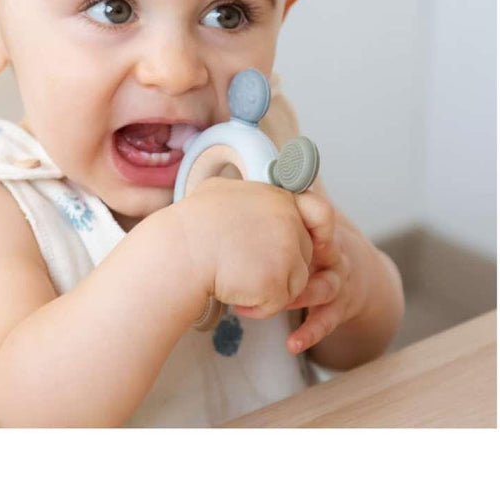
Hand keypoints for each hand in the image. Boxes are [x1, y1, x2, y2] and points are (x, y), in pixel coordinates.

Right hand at [171, 177, 312, 318]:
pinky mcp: (278, 281)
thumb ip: (247, 195)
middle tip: (245, 269)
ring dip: (267, 290)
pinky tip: (234, 297)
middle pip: (303, 255)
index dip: (320, 233)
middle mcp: (290, 222)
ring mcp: (286, 252)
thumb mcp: (221, 191)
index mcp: (280, 198)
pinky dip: (257, 307)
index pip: (321, 214)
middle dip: (280, 268)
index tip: (317, 247)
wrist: (178, 250)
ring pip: (294, 283)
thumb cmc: (190, 223)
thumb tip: (246, 196)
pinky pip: (277, 304)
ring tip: (234, 282)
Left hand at [233, 190, 368, 355]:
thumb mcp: (304, 225)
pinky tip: (292, 343)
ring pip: (324, 288)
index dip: (304, 220)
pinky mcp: (337, 308)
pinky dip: (309, 333)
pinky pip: (326, 321)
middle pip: (322, 252)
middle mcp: (333, 254)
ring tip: (277, 304)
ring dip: (299, 297)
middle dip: (298, 260)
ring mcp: (337, 282)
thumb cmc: (316, 247)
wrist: (360, 276)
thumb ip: (279, 209)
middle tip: (266, 266)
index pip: (319, 218)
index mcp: (321, 231)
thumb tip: (240, 184)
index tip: (281, 219)